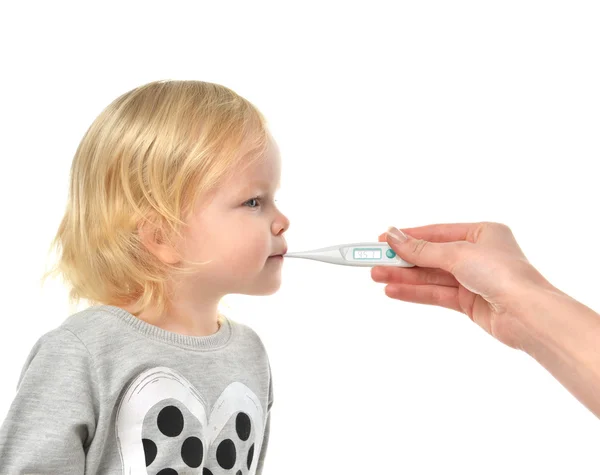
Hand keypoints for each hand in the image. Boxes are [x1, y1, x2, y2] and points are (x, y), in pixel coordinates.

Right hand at [371, 222, 555, 348]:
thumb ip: (422, 249)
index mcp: (481, 233)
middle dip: (401, 260)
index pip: (435, 233)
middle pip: (430, 256)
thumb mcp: (457, 254)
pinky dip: (415, 292)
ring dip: (403, 277)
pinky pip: (435, 293)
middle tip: (372, 261)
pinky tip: (393, 291)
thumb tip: (394, 235)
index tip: (382, 240)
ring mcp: (472, 279)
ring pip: (430, 276)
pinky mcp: (469, 302)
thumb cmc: (504, 275)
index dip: (407, 237)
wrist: (528, 316)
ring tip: (375, 276)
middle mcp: (477, 254)